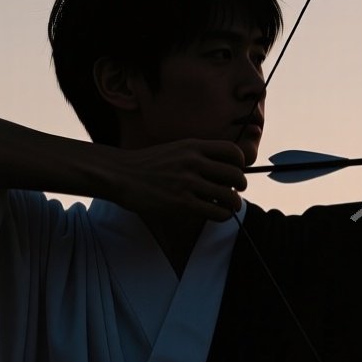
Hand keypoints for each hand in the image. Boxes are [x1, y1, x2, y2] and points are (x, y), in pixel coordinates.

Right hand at [107, 139, 247, 222]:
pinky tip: (217, 213)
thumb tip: (224, 169)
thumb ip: (199, 155)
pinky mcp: (182, 203)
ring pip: (229, 196)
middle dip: (239, 185)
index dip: (240, 163)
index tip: (235, 170)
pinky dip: (223, 215)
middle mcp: (194, 162)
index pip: (232, 151)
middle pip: (236, 175)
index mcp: (194, 146)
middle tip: (234, 190)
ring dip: (233, 203)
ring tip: (227, 205)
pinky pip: (217, 212)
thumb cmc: (149, 164)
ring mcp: (188, 183)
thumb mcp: (177, 149)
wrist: (121, 175)